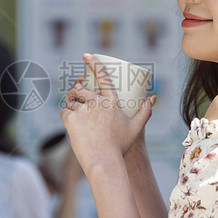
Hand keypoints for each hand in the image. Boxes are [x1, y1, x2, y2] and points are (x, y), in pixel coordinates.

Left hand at [60, 54, 154, 170]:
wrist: (104, 162)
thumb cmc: (120, 146)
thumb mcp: (135, 128)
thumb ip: (145, 111)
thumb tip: (153, 97)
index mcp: (112, 102)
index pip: (102, 76)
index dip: (94, 63)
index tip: (86, 55)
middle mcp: (97, 103)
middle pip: (81, 89)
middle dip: (77, 89)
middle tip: (77, 94)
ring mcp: (83, 110)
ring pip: (71, 100)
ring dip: (71, 104)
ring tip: (75, 111)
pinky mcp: (71, 120)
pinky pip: (65, 112)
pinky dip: (66, 115)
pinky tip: (70, 121)